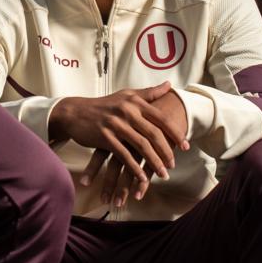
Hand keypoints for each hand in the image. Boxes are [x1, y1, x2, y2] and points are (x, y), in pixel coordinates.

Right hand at [51, 83, 190, 197]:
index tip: (186, 146)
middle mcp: (127, 111)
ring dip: (154, 162)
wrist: (76, 112)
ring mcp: (116, 124)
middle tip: (174, 164)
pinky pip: (124, 156)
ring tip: (163, 174)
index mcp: (135, 101)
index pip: (161, 118)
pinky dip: (135, 168)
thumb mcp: (126, 95)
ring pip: (141, 146)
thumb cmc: (104, 105)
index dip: (175, 133)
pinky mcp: (105, 137)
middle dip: (167, 151)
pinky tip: (142, 178)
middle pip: (154, 134)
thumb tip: (169, 85)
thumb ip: (149, 93)